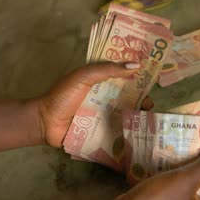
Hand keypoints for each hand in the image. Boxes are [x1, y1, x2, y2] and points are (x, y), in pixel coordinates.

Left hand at [32, 62, 153, 146]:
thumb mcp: (84, 76)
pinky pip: (118, 131)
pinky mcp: (102, 132)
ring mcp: (104, 116)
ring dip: (138, 116)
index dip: (139, 76)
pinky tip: (140, 133)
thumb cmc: (63, 96)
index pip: (124, 76)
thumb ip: (108, 70)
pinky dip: (129, 132)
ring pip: (126, 115)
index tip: (154, 76)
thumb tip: (135, 65)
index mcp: (102, 82)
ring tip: (147, 119)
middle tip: (150, 104)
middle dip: (142, 99)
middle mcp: (105, 98)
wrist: (46, 122)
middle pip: (129, 97)